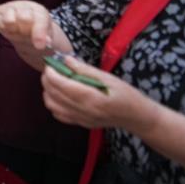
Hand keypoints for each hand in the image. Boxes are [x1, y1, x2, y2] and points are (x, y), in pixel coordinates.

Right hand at [0, 0, 54, 52]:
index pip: (40, 20)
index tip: (39, 46)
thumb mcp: (46, 40)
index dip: (39, 34)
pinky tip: (9, 29)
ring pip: (9, 20)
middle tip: (26, 35)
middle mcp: (25, 5)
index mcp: (40, 11)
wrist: (26, 32)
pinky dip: (2, 28)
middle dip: (24, 31)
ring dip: (13, 30)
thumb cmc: (37, 35)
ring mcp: (10, 6)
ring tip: (17, 31)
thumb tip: (44, 43)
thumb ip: (46, 43)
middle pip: (24, 18)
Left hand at [41, 56, 157, 133]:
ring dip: (48, 91)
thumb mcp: (109, 78)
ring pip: (52, 106)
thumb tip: (66, 59)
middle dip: (47, 80)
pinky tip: (60, 94)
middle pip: (54, 95)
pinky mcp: (80, 124)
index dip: (51, 73)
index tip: (50, 64)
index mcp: (92, 98)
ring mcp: (81, 119)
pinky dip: (53, 103)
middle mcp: (84, 111)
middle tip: (51, 69)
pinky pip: (58, 115)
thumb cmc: (126, 94)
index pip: (62, 85)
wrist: (137, 117)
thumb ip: (85, 70)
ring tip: (55, 81)